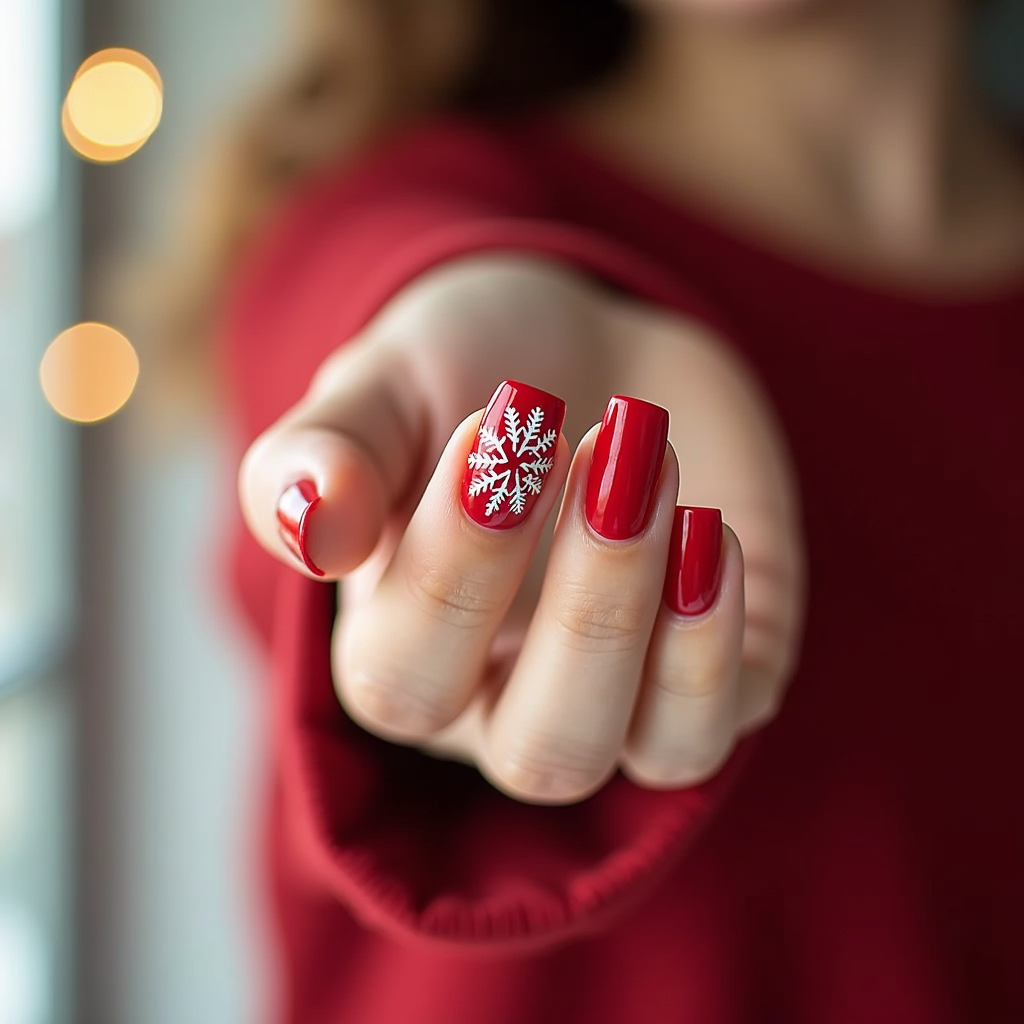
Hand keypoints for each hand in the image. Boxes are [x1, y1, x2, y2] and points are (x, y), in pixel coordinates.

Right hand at [238, 256, 804, 803]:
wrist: (587, 348)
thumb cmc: (467, 374)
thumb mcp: (382, 386)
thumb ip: (321, 453)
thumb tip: (312, 529)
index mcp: (401, 652)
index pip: (406, 679)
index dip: (453, 567)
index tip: (498, 422)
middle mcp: (506, 703)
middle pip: (540, 751)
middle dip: (582, 609)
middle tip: (601, 450)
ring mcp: (616, 699)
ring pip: (644, 752)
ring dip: (654, 615)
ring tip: (655, 469)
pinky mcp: (716, 672)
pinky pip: (719, 723)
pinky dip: (720, 644)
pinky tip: (710, 530)